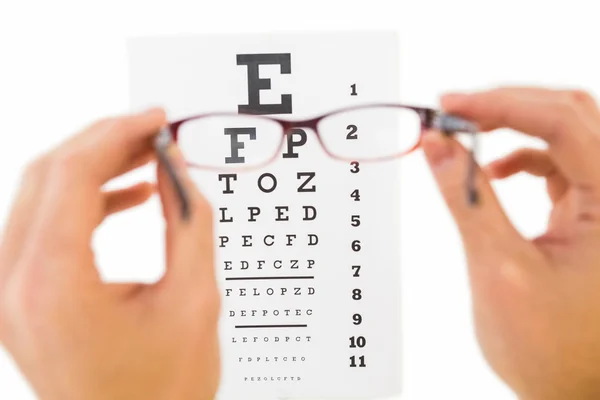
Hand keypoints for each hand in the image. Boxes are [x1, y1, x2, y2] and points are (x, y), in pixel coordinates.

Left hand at [0, 109, 220, 399]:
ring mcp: (7, 294)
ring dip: (93, 169)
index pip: (72, 175)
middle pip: (46, 176)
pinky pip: (44, 226)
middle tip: (152, 130)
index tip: (155, 118)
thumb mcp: (194, 299)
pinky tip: (128, 195)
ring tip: (146, 158)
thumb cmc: (164, 392)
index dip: (118, 133)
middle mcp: (12, 287)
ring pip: (40, 196)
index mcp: (52, 287)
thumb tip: (177, 167)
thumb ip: (189, 222)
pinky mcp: (18, 298)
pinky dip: (84, 202)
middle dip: (103, 143)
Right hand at [422, 87, 599, 399]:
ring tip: (464, 134)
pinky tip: (496, 170)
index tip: (450, 107)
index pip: (562, 123)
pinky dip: (523, 156)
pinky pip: (559, 163)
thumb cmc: (550, 349)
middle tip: (453, 110)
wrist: (574, 391)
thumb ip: (466, 198)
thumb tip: (437, 146)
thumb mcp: (498, 267)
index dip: (501, 105)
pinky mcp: (591, 213)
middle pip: (571, 115)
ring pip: (565, 134)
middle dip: (508, 105)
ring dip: (513, 126)